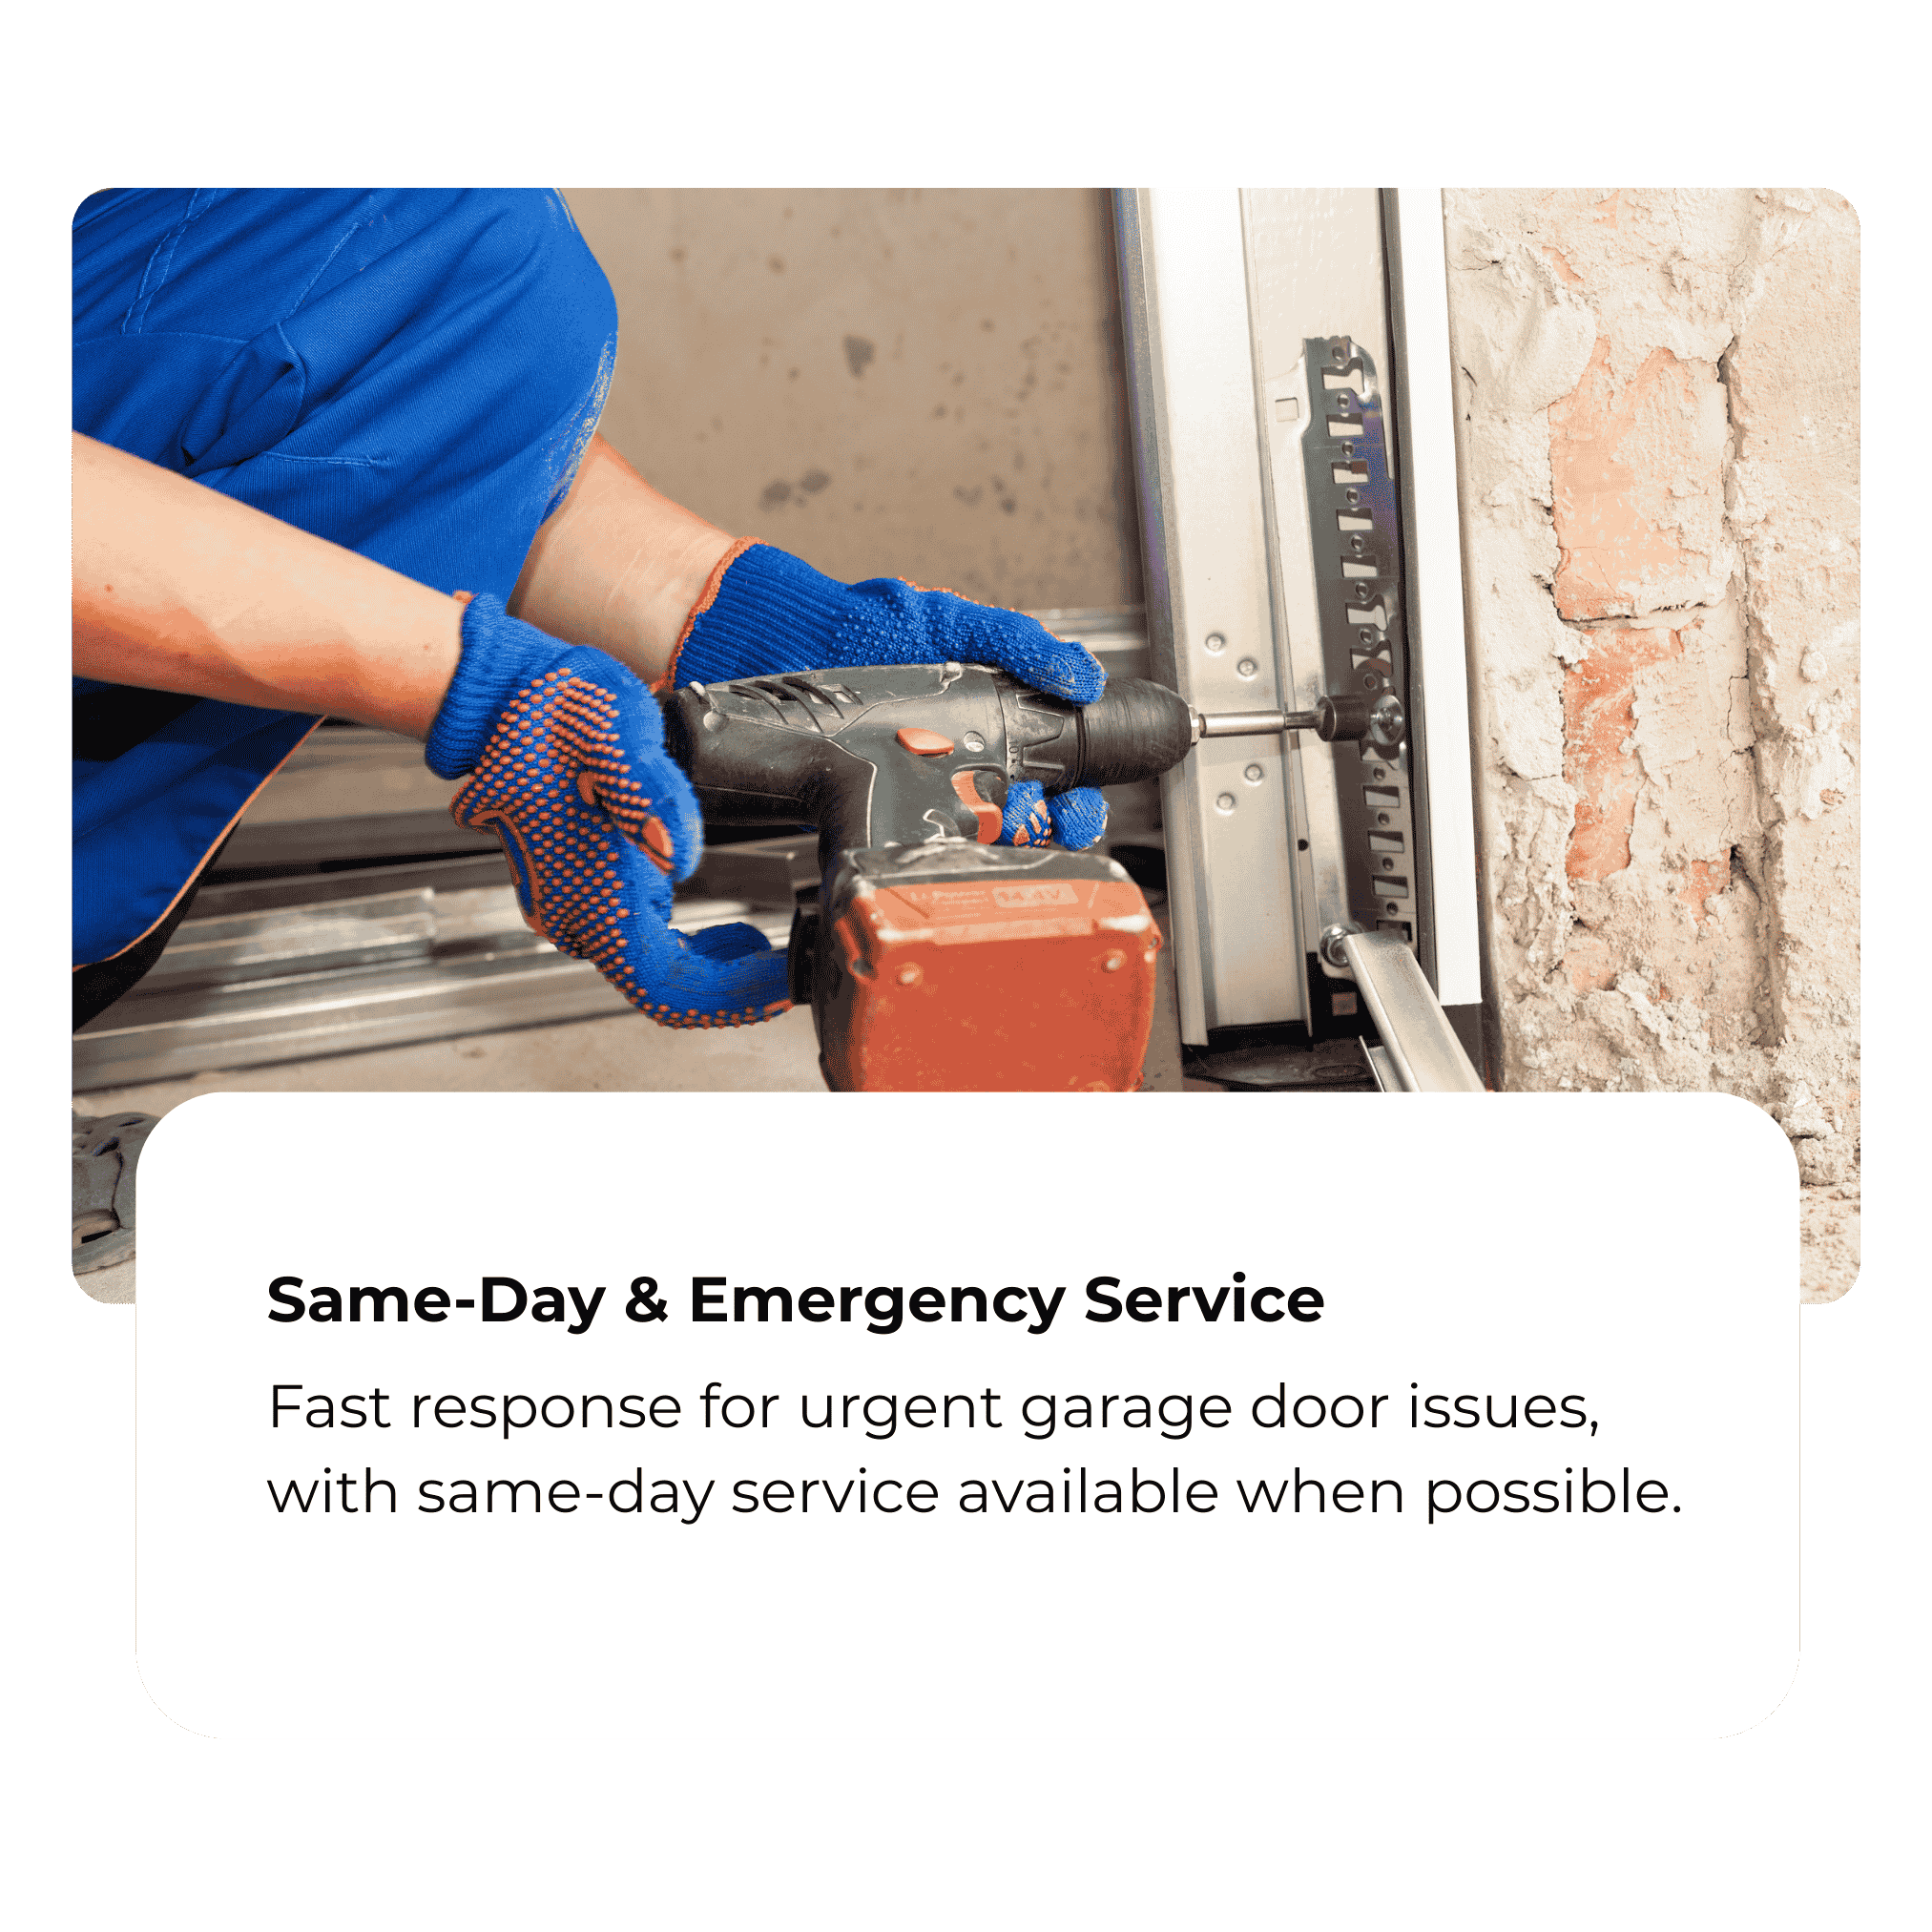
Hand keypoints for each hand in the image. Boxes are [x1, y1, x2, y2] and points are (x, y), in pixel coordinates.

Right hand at [427, 594, 788, 1028]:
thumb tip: (672, 852)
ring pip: (652, 971)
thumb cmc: (556, 709)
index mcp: (584, 891)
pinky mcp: (580, 894)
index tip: (780, 986)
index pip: (662, 984)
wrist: (505, 696)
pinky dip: (690, 953)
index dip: (726, 997)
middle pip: (662, 989)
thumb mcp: (611, 731)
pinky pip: (641, 946)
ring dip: (712, 973)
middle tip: (788, 969)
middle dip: (729, 989)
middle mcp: (572, 914)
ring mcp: (572, 908)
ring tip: (764, 949)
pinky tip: (726, 933)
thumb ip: (645, 791)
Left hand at [671, 539, 1112, 849]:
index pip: (1053, 775)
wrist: (770, 642)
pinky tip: (943, 854)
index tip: (1083, 804)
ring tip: (1000, 835)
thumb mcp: (948, 622)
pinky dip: (934, 862)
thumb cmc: (855, 625)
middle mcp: (956, 768)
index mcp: (987, 725)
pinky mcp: (870, 816)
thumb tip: (1082, 675)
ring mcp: (914, 797)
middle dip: (1048, 832)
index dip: (1078, 798)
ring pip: (976, 845)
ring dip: (999, 850)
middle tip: (1046, 825)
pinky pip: (912, 852)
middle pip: (1026, 823)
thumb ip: (1014, 641)